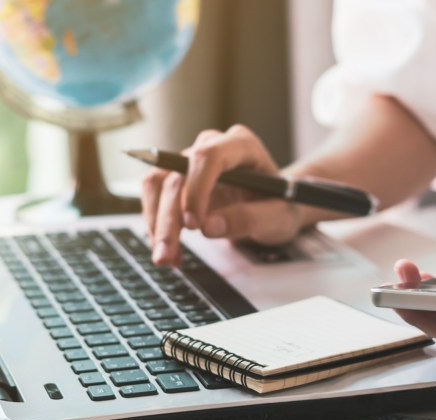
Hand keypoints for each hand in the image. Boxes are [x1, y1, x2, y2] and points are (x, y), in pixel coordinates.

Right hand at [141, 125, 309, 265]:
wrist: (274, 205)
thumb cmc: (280, 205)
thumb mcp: (278, 217)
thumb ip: (249, 218)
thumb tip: (208, 227)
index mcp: (242, 145)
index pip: (209, 156)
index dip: (196, 189)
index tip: (194, 225)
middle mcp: (211, 146)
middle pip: (177, 175)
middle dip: (169, 219)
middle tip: (167, 255)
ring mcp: (191, 161)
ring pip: (158, 185)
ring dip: (156, 223)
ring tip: (167, 258)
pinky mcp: (177, 179)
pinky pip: (155, 197)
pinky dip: (157, 226)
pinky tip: (172, 251)